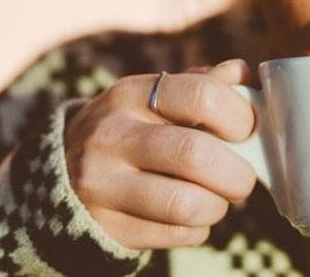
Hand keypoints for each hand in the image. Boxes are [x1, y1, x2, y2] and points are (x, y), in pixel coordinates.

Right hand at [63, 59, 257, 249]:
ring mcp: (102, 184)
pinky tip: (189, 216)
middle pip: (195, 155)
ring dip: (216, 206)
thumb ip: (200, 84)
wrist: (63, 171)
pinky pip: (174, 235)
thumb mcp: (154, 97)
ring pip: (185, 205)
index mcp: (131, 94)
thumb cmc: (131, 128)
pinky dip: (196, 229)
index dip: (240, 117)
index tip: (246, 131)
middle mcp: (112, 135)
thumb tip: (243, 74)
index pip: (202, 96)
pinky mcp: (105, 225)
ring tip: (215, 199)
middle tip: (241, 178)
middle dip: (236, 174)